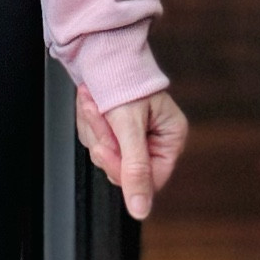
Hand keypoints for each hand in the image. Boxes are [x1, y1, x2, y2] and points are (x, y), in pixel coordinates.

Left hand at [75, 83, 188, 220]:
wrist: (100, 49)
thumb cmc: (122, 79)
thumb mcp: (129, 126)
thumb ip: (135, 169)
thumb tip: (140, 210)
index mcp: (171, 137)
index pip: (151, 179)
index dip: (125, 172)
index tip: (104, 151)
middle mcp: (155, 139)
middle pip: (125, 169)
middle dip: (105, 143)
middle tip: (97, 114)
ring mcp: (134, 135)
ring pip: (107, 156)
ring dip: (93, 130)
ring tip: (92, 102)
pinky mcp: (115, 129)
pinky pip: (96, 143)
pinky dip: (88, 124)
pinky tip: (90, 104)